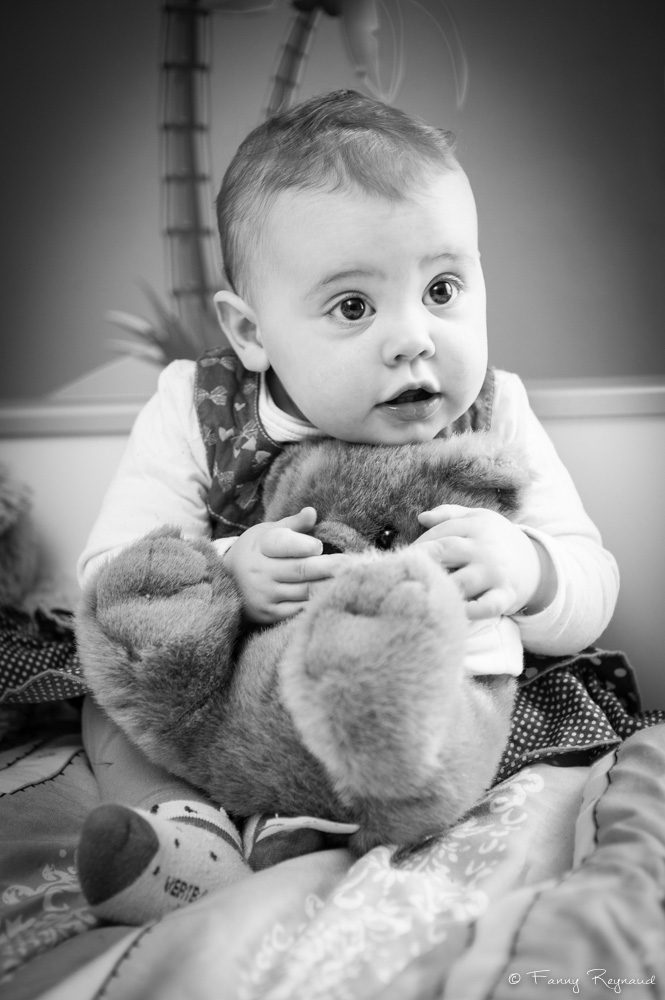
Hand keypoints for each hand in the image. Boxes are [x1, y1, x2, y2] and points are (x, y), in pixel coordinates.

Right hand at [224, 506, 345, 623]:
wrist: (227, 582)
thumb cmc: (256, 551)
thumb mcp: (267, 532)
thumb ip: (292, 524)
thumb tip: (312, 512)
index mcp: (260, 547)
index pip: (284, 545)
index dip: (304, 545)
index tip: (319, 545)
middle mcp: (260, 572)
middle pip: (301, 570)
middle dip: (329, 567)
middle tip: (351, 563)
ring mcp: (265, 595)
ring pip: (305, 591)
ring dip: (328, 585)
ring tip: (350, 578)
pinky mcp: (270, 614)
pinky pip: (300, 609)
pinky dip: (318, 602)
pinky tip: (334, 595)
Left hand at [413, 504, 550, 619]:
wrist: (536, 563)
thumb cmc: (497, 540)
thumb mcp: (479, 519)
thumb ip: (449, 514)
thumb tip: (421, 517)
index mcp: (476, 527)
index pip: (440, 534)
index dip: (419, 546)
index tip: (404, 559)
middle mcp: (485, 548)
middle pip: (447, 551)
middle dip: (423, 562)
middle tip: (405, 574)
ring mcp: (495, 572)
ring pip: (463, 581)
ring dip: (441, 588)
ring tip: (423, 593)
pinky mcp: (506, 595)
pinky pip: (487, 605)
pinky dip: (471, 611)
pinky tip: (455, 612)